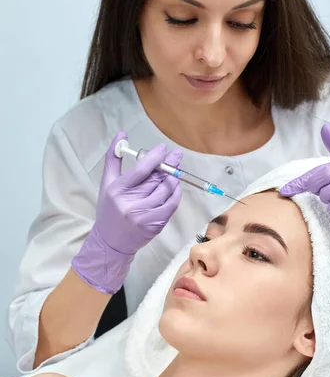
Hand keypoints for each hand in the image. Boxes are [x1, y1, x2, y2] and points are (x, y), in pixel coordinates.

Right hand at [72, 131, 182, 293]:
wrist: (111, 242)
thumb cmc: (109, 209)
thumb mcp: (106, 183)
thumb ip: (113, 158)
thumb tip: (122, 134)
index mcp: (116, 191)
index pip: (139, 170)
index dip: (154, 157)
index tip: (163, 148)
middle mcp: (130, 204)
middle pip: (155, 179)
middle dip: (168, 165)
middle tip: (176, 155)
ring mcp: (144, 216)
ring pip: (166, 191)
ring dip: (173, 178)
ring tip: (175, 170)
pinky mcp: (155, 225)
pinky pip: (171, 205)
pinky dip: (176, 193)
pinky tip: (175, 185)